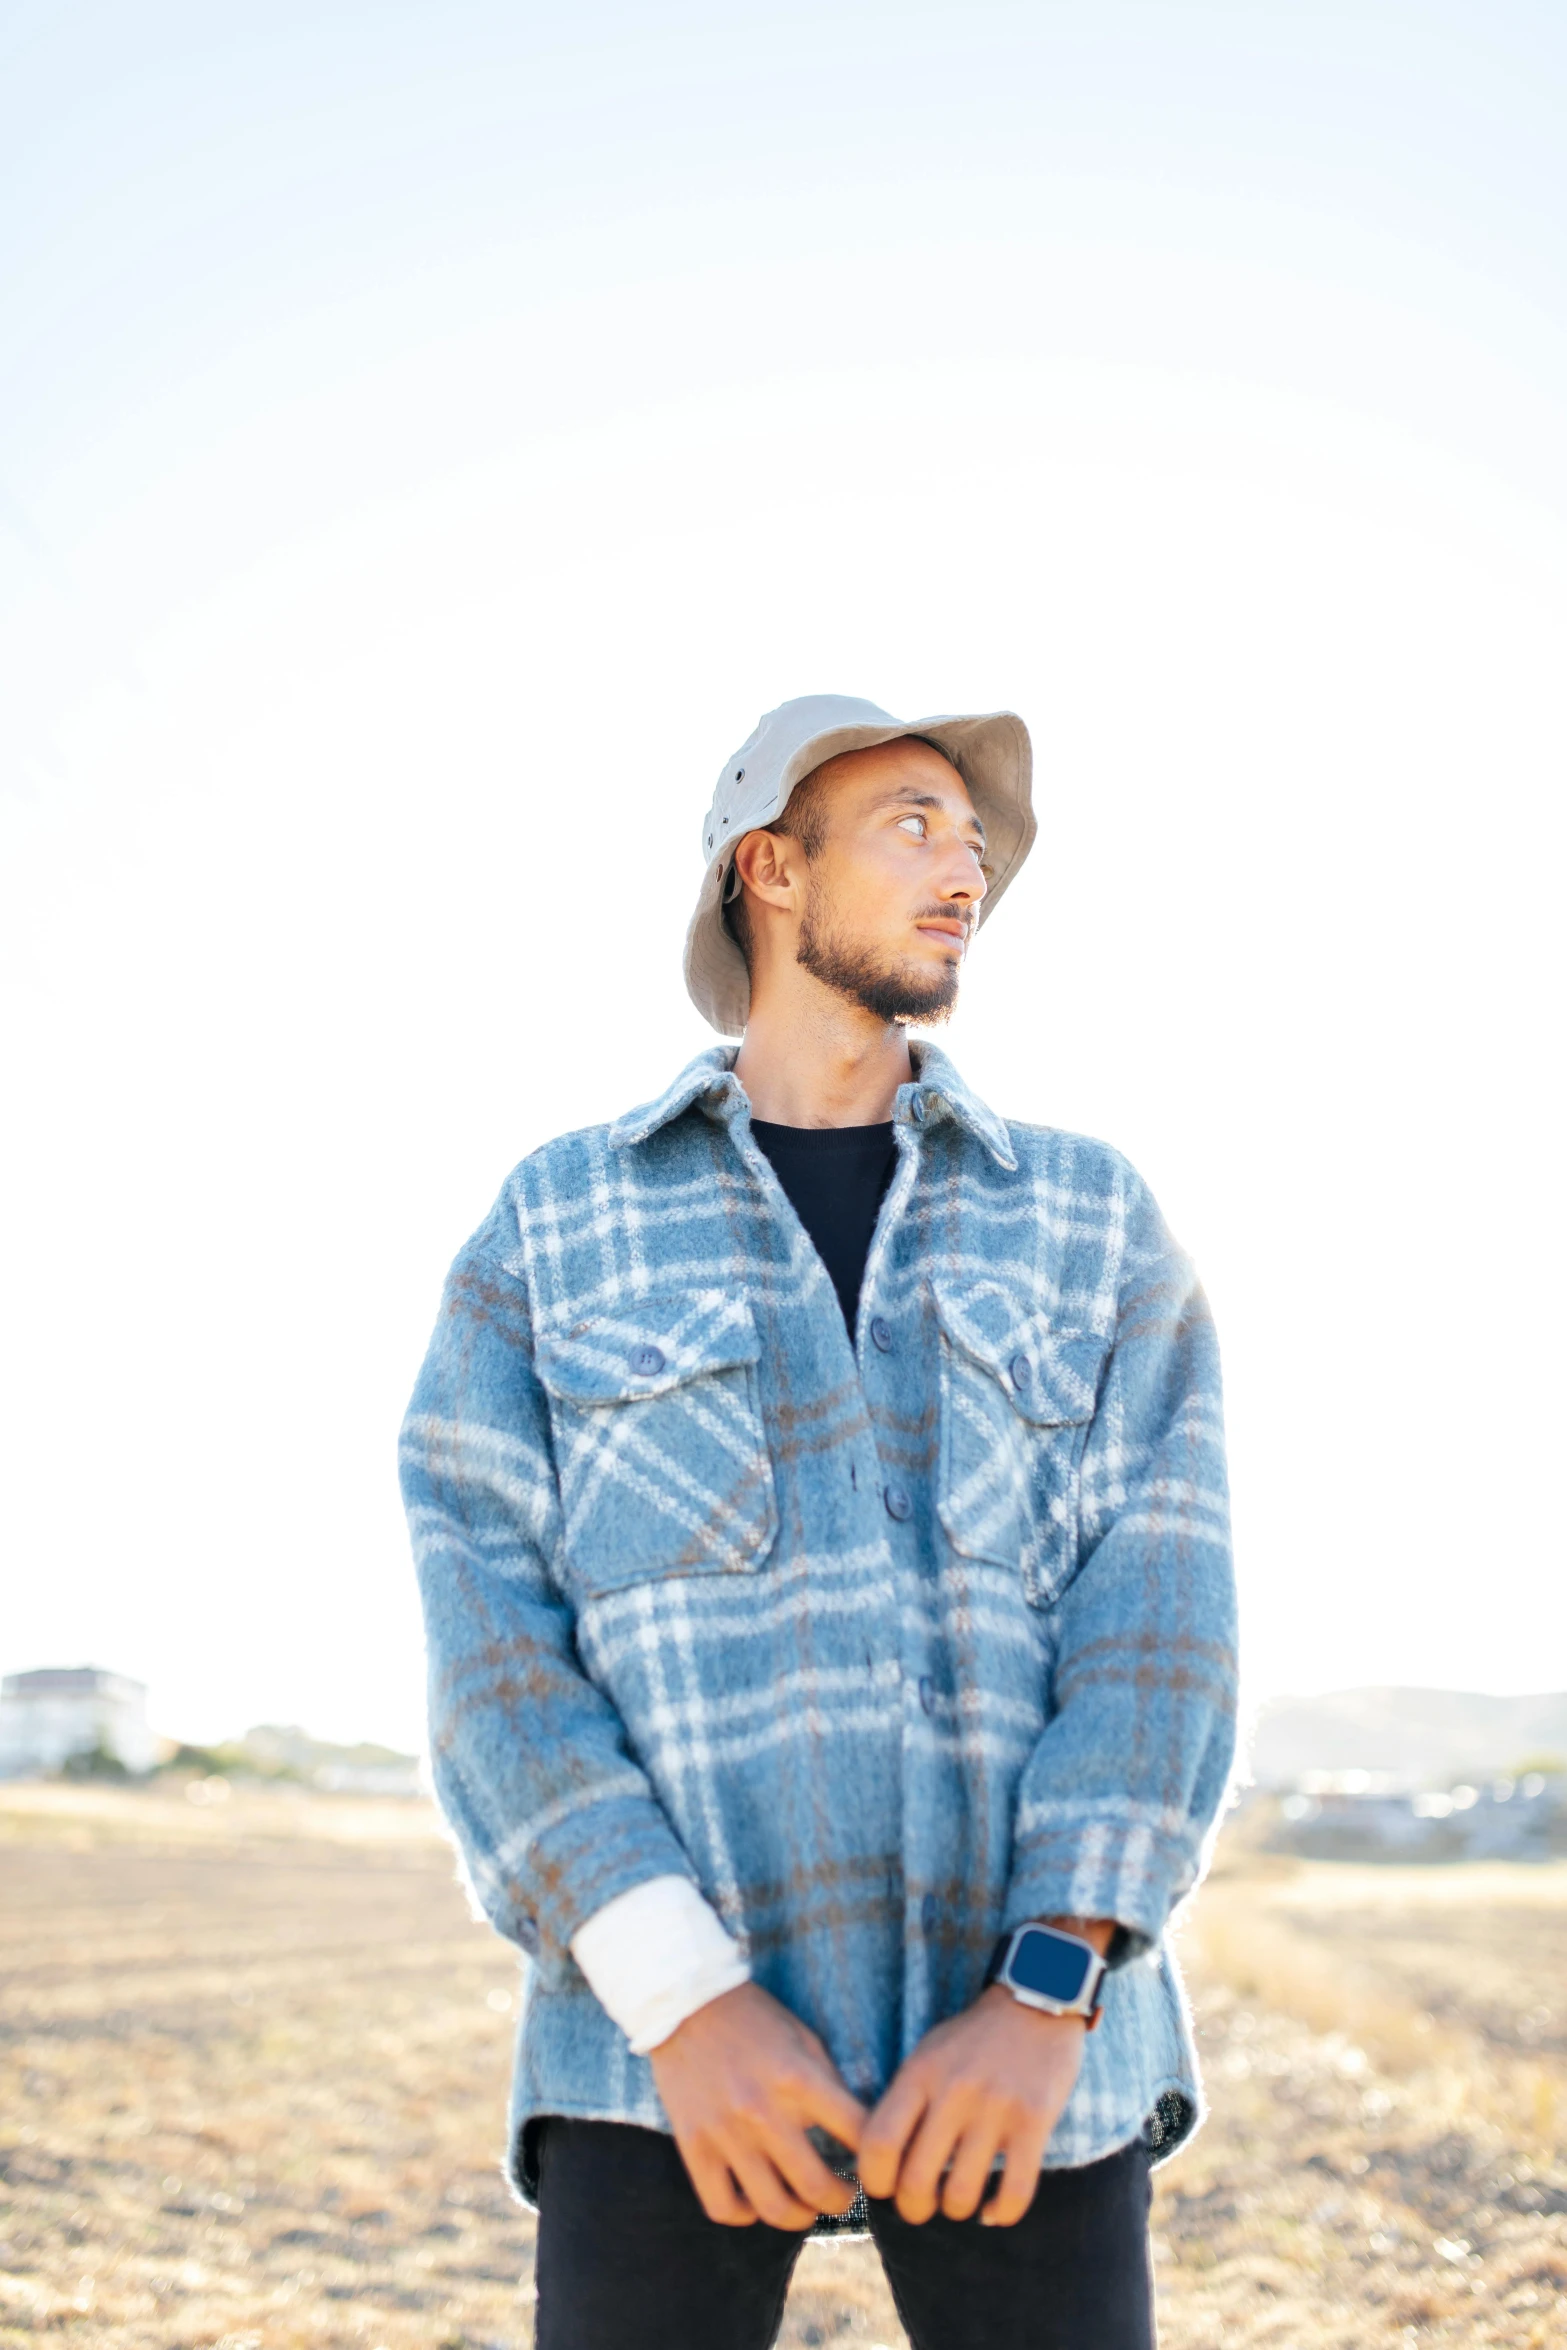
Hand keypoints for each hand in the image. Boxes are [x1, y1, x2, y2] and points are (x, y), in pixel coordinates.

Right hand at [649, 1980, 867, 2230]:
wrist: (685, 2003)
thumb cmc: (754, 2017)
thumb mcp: (803, 2037)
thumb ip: (829, 2083)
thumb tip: (857, 2130)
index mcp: (799, 2078)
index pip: (858, 2136)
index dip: (880, 2157)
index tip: (880, 2164)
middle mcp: (763, 2112)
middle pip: (818, 2187)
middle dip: (844, 2201)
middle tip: (848, 2196)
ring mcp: (726, 2133)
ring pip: (773, 2208)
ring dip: (801, 2217)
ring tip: (807, 2207)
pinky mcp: (694, 2145)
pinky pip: (723, 2206)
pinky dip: (745, 2215)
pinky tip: (756, 2202)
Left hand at [858, 1985, 1086, 2227]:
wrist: (1035, 2000)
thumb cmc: (972, 2039)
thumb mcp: (927, 2054)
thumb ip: (904, 2102)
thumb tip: (881, 2164)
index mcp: (920, 2074)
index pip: (878, 2143)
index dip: (874, 2181)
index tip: (883, 2189)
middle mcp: (954, 2092)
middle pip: (916, 2181)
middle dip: (914, 2209)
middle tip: (921, 2207)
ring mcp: (996, 2108)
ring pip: (962, 2195)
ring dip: (956, 2211)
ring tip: (958, 2202)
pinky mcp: (1035, 2120)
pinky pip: (1016, 2192)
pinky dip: (1001, 2214)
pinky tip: (993, 2211)